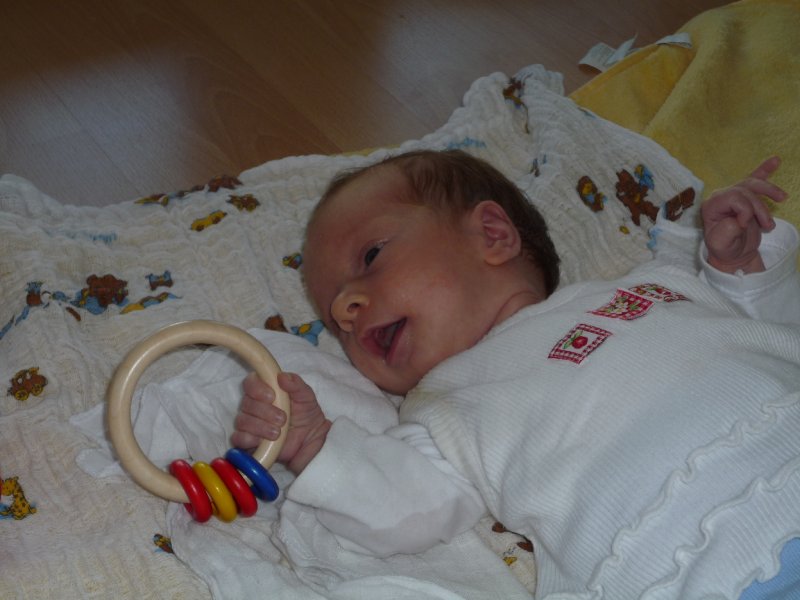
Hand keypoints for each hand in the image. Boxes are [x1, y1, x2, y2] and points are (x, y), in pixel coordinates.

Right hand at [231, 372, 330, 474]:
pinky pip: (239, 438)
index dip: (257, 388)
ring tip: (278, 432)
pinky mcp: (247, 441)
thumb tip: (282, 376)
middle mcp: (253, 405)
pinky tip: (266, 441)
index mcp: (265, 390)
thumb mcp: (306, 397)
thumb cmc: (306, 413)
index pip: (250, 382)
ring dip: (261, 427)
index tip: (272, 396)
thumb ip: (296, 385)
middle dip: (265, 411)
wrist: (310, 439)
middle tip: (282, 419)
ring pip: (243, 421)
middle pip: (246, 403)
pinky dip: (251, 440)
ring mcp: (249, 423)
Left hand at [701, 156, 787, 273]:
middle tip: (768, 226)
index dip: (745, 210)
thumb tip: (738, 220)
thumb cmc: (725, 249)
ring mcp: (733, 194)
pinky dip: (765, 169)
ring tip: (782, 198)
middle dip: (759, 208)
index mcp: (711, 206)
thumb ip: (727, 232)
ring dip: (769, 190)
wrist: (733, 253)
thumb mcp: (721, 245)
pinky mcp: (746, 197)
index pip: (732, 197)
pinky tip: (776, 160)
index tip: (745, 225)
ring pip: (752, 184)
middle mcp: (721, 197)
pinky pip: (755, 178)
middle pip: (745, 191)